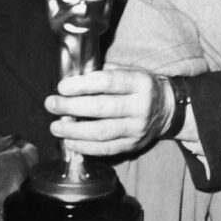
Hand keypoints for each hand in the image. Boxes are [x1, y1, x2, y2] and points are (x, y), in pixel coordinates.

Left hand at [45, 67, 172, 156]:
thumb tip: (71, 77)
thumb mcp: (129, 71)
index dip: (82, 85)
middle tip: (51, 104)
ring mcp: (137, 129)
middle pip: (101, 108)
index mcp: (139, 82)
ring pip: (102, 132)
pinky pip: (107, 149)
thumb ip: (103, 73)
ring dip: (74, 131)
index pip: (107, 82)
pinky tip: (69, 142)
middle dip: (71, 107)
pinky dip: (85, 147)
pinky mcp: (133, 145)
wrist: (168, 109)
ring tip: (55, 126)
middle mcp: (140, 106)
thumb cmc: (139, 86)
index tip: (62, 87)